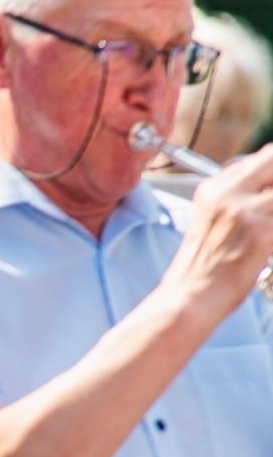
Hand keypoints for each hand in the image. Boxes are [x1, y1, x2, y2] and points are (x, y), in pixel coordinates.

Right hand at [162, 145, 272, 317]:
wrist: (191, 297)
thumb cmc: (206, 268)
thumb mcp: (213, 222)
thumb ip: (240, 201)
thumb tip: (269, 193)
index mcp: (213, 188)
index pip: (262, 159)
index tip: (272, 192)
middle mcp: (227, 193)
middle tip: (271, 210)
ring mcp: (245, 210)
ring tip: (267, 233)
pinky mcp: (262, 231)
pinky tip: (268, 249)